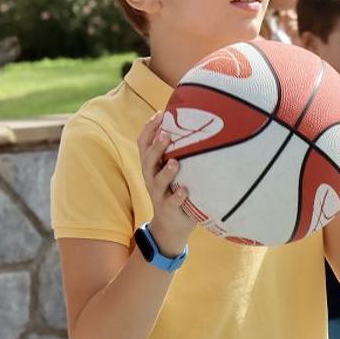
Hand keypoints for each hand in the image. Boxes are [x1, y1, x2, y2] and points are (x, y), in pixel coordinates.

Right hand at [138, 112, 197, 255]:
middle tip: (166, 134)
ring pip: (157, 181)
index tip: (161, 114)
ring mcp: (159, 194)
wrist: (172, 225)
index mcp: (152, 166)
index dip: (149, 129)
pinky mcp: (168, 209)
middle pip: (148, 160)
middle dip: (156, 146)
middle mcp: (151, 178)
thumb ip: (179, 152)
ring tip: (175, 162)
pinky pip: (171, 202)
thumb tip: (195, 125)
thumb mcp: (173, 171)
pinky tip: (184, 191)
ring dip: (166, 172)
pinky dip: (178, 196)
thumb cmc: (176, 189)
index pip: (144, 144)